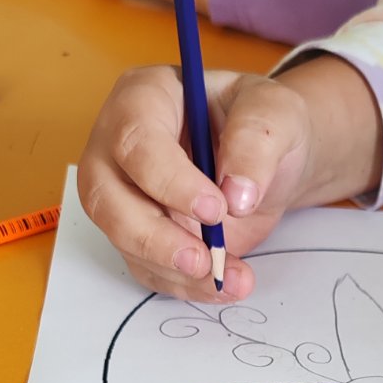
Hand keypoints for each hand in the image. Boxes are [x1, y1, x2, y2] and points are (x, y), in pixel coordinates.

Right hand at [78, 67, 318, 302]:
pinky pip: (147, 267)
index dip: (170, 182)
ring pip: (123, 241)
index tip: (216, 209)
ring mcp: (122, 194)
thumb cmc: (263, 123)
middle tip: (204, 260)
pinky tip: (223, 285)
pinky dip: (185, 285)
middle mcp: (118, 146)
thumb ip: (257, 143)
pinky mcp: (139, 234)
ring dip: (175, 270)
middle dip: (154, 238)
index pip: (135, 143)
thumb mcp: (276, 113)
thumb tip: (237, 194)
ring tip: (230, 279)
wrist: (270, 159)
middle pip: (106, 198)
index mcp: (144, 98)